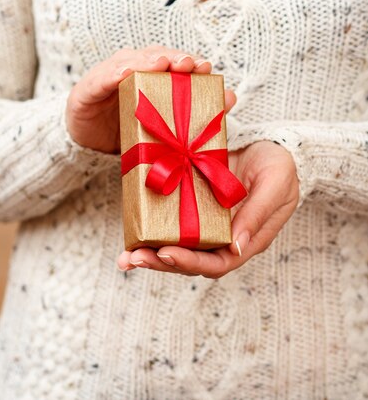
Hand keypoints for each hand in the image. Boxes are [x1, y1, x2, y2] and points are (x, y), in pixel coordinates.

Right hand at [65, 45, 236, 152]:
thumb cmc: (131, 131)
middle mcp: (132, 69)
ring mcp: (109, 76)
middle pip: (155, 56)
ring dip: (146, 61)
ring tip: (161, 64)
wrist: (90, 148)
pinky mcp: (88, 89)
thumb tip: (231, 97)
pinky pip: (101, 79)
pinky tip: (124, 75)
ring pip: (130, 61)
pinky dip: (113, 75)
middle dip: (173, 57)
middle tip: (188, 64)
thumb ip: (195, 111)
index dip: (190, 61)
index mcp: (152, 75)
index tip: (206, 67)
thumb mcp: (164, 125)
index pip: (174, 62)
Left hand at [117, 141, 299, 276]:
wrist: (273, 143)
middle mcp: (224, 236)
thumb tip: (236, 245)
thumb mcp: (275, 184)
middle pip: (191, 261)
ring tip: (126, 256)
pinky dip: (152, 229)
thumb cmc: (280, 164)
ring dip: (151, 253)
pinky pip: (173, 222)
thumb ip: (257, 214)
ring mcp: (208, 222)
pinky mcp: (195, 203)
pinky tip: (132, 230)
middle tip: (133, 259)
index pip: (217, 262)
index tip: (165, 253)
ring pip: (178, 247)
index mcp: (246, 237)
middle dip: (161, 263)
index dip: (190, 261)